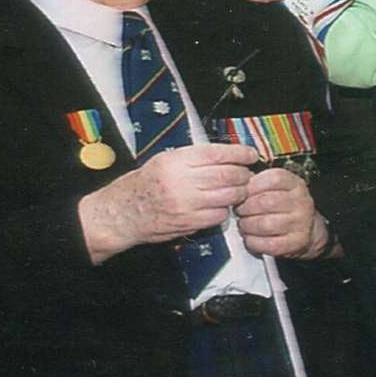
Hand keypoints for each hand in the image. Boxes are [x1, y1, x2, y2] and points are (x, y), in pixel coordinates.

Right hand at [78, 143, 257, 263]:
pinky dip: (224, 211)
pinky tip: (218, 206)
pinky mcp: (188, 223)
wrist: (124, 212)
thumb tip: (228, 156)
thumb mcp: (166, 159)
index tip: (251, 154)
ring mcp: (186, 204)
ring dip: (238, 194)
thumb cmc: (146, 183)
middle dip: (243, 175)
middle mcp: (181, 181)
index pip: (218, 154)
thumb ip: (195, 157)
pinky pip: (219, 216)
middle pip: (228, 176)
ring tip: (236, 191)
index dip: (240, 154)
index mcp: (177, 160)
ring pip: (228, 197)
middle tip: (246, 175)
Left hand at [236, 166, 331, 258]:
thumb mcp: (276, 188)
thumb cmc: (285, 206)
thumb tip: (236, 187)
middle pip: (265, 202)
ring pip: (265, 224)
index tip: (242, 193)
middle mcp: (301, 202)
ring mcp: (301, 223)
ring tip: (244, 224)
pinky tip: (250, 238)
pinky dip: (253, 242)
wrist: (307, 228)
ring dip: (247, 226)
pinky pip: (268, 244)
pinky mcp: (296, 242)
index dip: (252, 186)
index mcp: (295, 184)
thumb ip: (258, 184)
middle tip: (239, 211)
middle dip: (244, 208)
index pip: (272, 179)